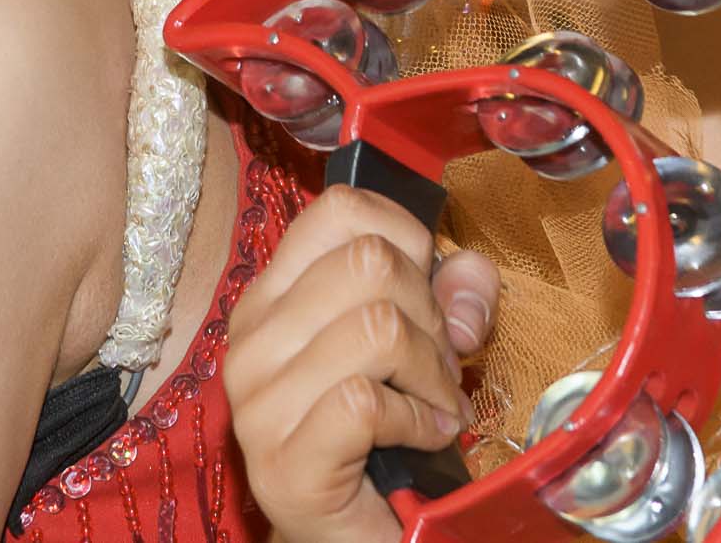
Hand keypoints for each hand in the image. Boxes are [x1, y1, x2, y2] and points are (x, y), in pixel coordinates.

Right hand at [221, 185, 499, 542]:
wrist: (345, 538)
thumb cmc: (378, 436)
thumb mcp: (420, 345)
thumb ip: (452, 294)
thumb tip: (469, 283)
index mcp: (273, 296)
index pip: (338, 210)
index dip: (406, 237)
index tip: (427, 289)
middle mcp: (252, 338)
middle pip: (369, 263)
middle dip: (428, 316)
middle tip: (436, 369)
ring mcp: (259, 401)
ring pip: (376, 327)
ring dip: (430, 375)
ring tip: (435, 406)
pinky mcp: (285, 461)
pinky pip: (367, 402)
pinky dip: (416, 421)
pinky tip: (422, 438)